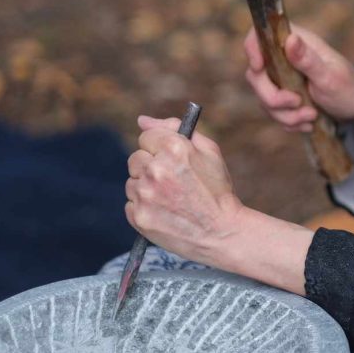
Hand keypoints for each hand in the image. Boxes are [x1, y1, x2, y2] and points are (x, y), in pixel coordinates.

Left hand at [125, 115, 242, 266]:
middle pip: (136, 158)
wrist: (222, 232)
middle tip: (172, 181)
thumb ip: (174, 129)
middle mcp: (156, 169)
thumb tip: (142, 120)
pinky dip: (145, 207)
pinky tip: (165, 212)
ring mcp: (145, 195)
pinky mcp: (138, 216)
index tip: (170, 159)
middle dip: (150, 166)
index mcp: (174, 148)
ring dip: (147, 187)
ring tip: (172, 199)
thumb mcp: (209, 151)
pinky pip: (131, 204)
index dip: (159, 147)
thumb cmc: (217, 190)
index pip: (146, 136)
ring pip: (132, 182)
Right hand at [244, 25, 353, 131]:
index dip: (252, 49)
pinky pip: (274, 113)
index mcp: (295, 42)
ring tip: (312, 116)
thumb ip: (308, 60)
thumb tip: (291, 40)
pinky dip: (290, 122)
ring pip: (264, 98)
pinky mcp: (283, 97)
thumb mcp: (330, 76)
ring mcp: (281, 79)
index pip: (260, 35)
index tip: (259, 68)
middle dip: (274, 98)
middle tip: (298, 103)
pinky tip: (309, 122)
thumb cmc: (348, 87)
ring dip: (286, 115)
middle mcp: (284, 58)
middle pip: (255, 75)